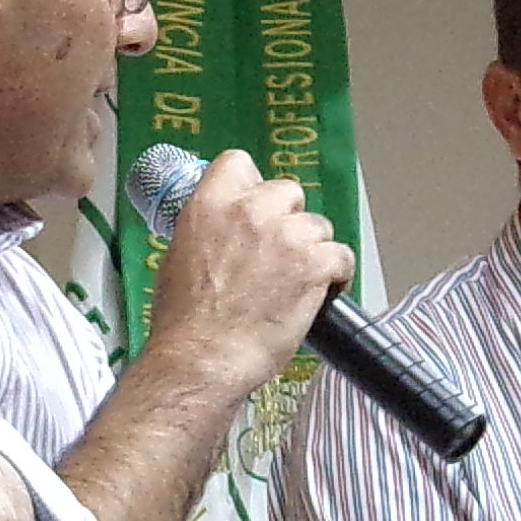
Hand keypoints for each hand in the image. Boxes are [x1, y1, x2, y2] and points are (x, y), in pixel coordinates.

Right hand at [144, 149, 355, 398]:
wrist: (202, 358)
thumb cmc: (184, 321)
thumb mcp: (178, 257)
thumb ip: (207, 231)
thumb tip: (224, 233)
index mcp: (209, 205)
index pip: (238, 163)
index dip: (252, 185)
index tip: (255, 206)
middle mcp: (249, 212)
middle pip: (288, 192)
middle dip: (287, 219)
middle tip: (279, 251)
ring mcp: (286, 236)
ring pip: (318, 226)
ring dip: (313, 249)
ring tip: (300, 279)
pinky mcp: (314, 265)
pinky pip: (342, 255)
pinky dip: (337, 274)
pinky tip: (324, 291)